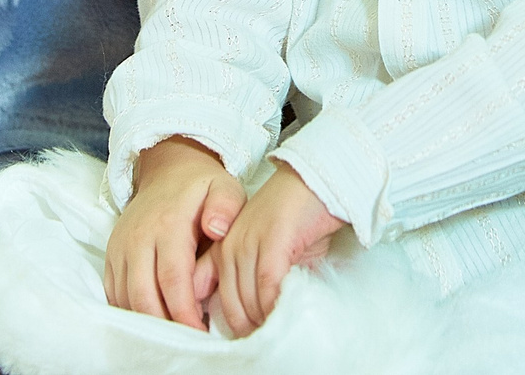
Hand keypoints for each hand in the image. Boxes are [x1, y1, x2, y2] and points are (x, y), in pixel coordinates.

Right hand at [106, 139, 245, 329]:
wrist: (166, 171)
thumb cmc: (201, 187)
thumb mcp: (224, 187)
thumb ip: (226, 207)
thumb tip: (216, 229)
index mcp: (168, 224)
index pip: (173, 278)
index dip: (185, 311)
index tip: (202, 331)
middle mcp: (138, 238)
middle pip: (144, 295)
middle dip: (166, 324)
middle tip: (190, 339)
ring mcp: (120, 248)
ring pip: (126, 299)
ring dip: (149, 321)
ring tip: (176, 331)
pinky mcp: (112, 256)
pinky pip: (115, 294)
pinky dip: (132, 312)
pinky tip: (156, 318)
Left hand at [209, 164, 344, 337]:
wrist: (316, 181)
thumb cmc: (296, 219)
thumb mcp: (267, 251)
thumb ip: (256, 279)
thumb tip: (258, 317)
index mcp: (222, 249)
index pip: (208, 296)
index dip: (222, 322)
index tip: (238, 339)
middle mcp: (229, 246)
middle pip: (230, 305)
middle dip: (247, 329)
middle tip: (264, 342)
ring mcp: (248, 243)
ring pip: (248, 299)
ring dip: (262, 321)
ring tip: (276, 334)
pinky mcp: (272, 241)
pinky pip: (267, 285)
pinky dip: (274, 306)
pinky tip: (284, 315)